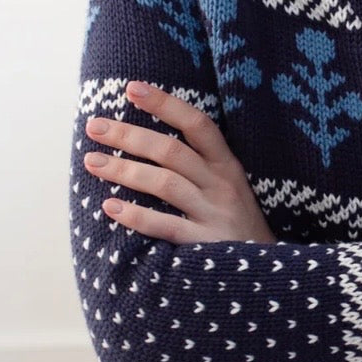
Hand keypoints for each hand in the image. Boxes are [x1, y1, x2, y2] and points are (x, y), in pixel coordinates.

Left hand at [82, 81, 275, 244]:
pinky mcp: (207, 244)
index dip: (165, 103)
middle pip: (171, 151)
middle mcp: (222, 185)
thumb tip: (144, 137)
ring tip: (92, 162)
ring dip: (124, 170)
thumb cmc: (237, 224)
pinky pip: (167, 226)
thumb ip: (197, 163)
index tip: (131, 88)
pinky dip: (137, 216)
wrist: (269, 273)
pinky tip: (110, 207)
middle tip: (94, 126)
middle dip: (129, 135)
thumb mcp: (228, 187)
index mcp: (227, 165)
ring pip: (165, 184)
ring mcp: (215, 214)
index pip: (197, 124)